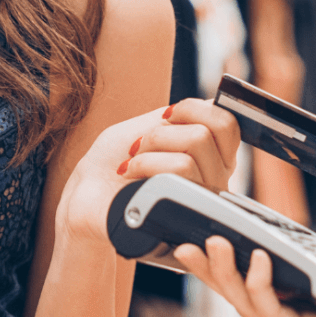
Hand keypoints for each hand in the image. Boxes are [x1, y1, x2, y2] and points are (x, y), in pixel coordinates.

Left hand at [55, 97, 240, 249]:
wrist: (87, 193)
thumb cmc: (116, 157)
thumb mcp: (150, 126)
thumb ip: (184, 116)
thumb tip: (212, 103)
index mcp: (212, 156)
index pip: (228, 123)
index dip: (195, 109)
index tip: (166, 117)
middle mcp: (215, 179)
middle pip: (207, 133)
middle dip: (161, 131)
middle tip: (139, 146)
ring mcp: (202, 200)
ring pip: (194, 149)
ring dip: (149, 148)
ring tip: (131, 163)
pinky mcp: (186, 214)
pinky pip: (180, 171)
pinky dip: (144, 163)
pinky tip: (129, 175)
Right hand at [173, 235, 315, 316]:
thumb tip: (306, 239)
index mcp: (305, 302)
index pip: (254, 282)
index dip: (225, 263)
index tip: (201, 235)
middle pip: (240, 296)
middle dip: (209, 270)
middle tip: (182, 243)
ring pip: (249, 305)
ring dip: (226, 275)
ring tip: (211, 243)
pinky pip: (276, 313)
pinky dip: (261, 286)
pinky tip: (256, 260)